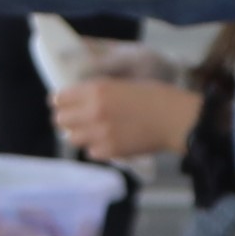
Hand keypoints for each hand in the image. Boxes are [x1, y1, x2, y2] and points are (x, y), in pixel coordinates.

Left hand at [52, 70, 199, 167]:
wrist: (175, 119)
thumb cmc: (155, 95)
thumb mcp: (121, 83)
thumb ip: (98, 92)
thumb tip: (79, 99)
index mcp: (96, 90)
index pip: (59, 98)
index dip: (60, 101)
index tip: (63, 103)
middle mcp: (93, 112)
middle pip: (60, 119)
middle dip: (66, 118)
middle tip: (76, 118)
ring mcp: (100, 134)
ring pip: (72, 137)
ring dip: (79, 134)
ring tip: (92, 130)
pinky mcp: (109, 151)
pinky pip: (91, 151)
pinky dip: (96, 147)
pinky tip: (108, 141)